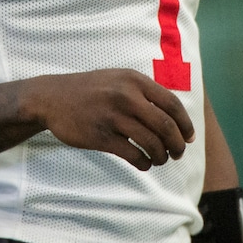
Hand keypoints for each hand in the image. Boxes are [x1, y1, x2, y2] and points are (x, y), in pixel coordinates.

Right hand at [22, 68, 194, 170]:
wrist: (52, 97)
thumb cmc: (90, 90)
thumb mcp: (118, 79)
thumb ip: (143, 92)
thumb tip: (174, 117)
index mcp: (134, 80)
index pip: (172, 104)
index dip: (186, 125)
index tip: (189, 138)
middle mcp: (126, 96)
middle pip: (167, 126)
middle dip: (178, 145)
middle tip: (177, 153)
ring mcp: (113, 117)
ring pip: (152, 143)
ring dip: (162, 156)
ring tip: (159, 159)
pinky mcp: (101, 136)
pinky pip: (134, 155)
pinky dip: (144, 163)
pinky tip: (143, 164)